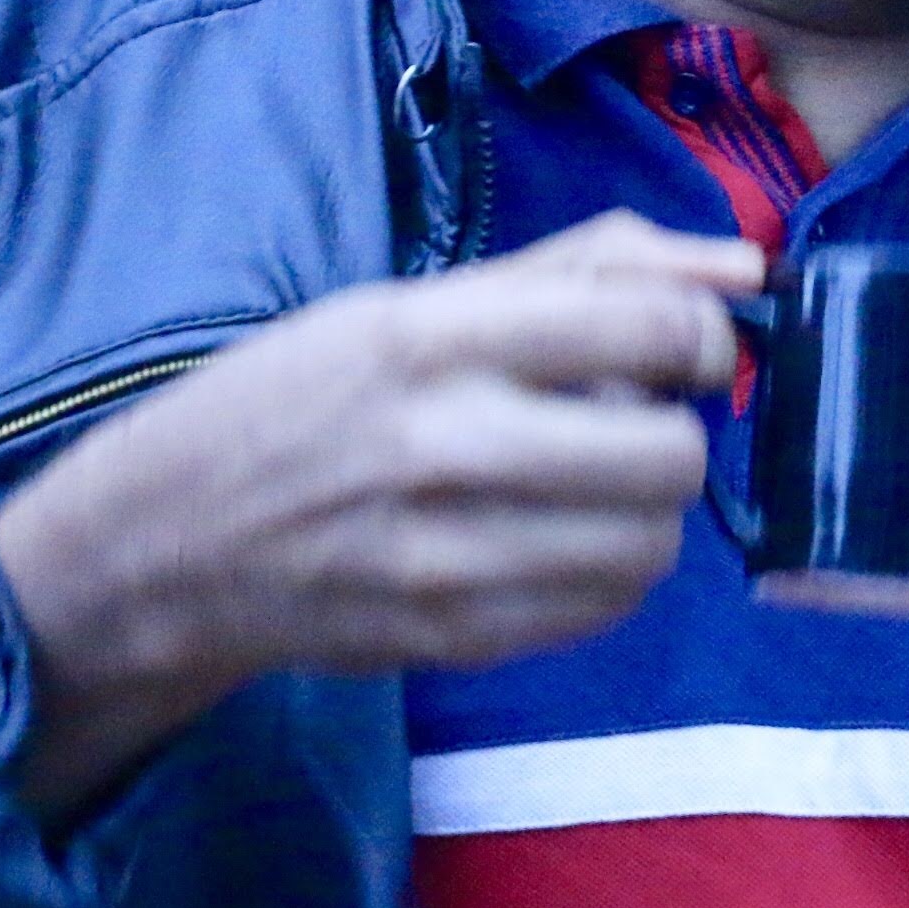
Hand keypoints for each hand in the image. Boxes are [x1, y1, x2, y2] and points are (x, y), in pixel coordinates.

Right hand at [0, 211, 760, 817]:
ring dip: (645, 513)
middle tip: (626, 425)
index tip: (676, 348)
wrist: (162, 544)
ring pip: (651, 545)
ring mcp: (446, 556)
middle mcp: (443, 444)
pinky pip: (603, 608)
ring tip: (585, 488)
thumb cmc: (299, 398)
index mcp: (431, 334)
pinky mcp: (452, 638)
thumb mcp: (413, 302)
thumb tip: (746, 269)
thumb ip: (584, 269)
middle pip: (671, 455)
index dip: (698, 338)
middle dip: (675, 435)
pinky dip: (604, 573)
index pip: (648, 327)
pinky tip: (550, 541)